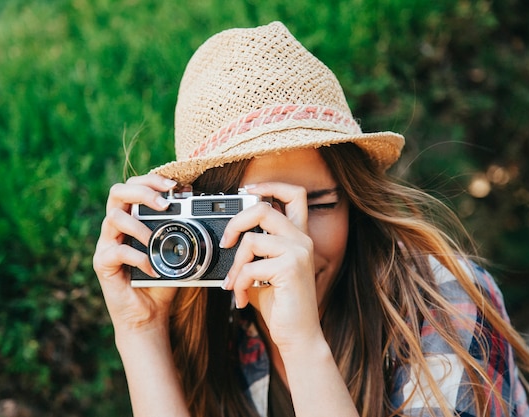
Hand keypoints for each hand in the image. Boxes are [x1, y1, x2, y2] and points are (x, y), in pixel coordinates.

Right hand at [93, 174, 178, 332]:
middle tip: (164, 204)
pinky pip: (117, 251)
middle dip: (142, 191)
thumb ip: (184, 229)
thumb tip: (202, 207)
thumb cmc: (163, 281)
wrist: (149, 315)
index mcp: (132, 218)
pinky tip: (152, 269)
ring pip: (114, 217)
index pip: (134, 186)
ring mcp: (107, 244)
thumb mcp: (178, 252)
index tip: (175, 186)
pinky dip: (139, 257)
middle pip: (117, 192)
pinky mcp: (103, 264)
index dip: (152, 180)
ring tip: (155, 240)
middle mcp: (116, 227)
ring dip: (139, 226)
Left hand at [221, 182, 322, 351]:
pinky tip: (242, 298)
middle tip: (226, 242)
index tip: (247, 191)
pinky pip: (250, 267)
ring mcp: (299, 252)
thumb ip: (253, 250)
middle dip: (235, 223)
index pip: (294, 194)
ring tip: (234, 283)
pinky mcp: (291, 268)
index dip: (270, 185)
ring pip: (251, 239)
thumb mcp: (263, 271)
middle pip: (263, 208)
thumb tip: (227, 236)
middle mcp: (302, 239)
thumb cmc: (280, 304)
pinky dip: (239, 284)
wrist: (298, 336)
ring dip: (235, 265)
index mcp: (298, 236)